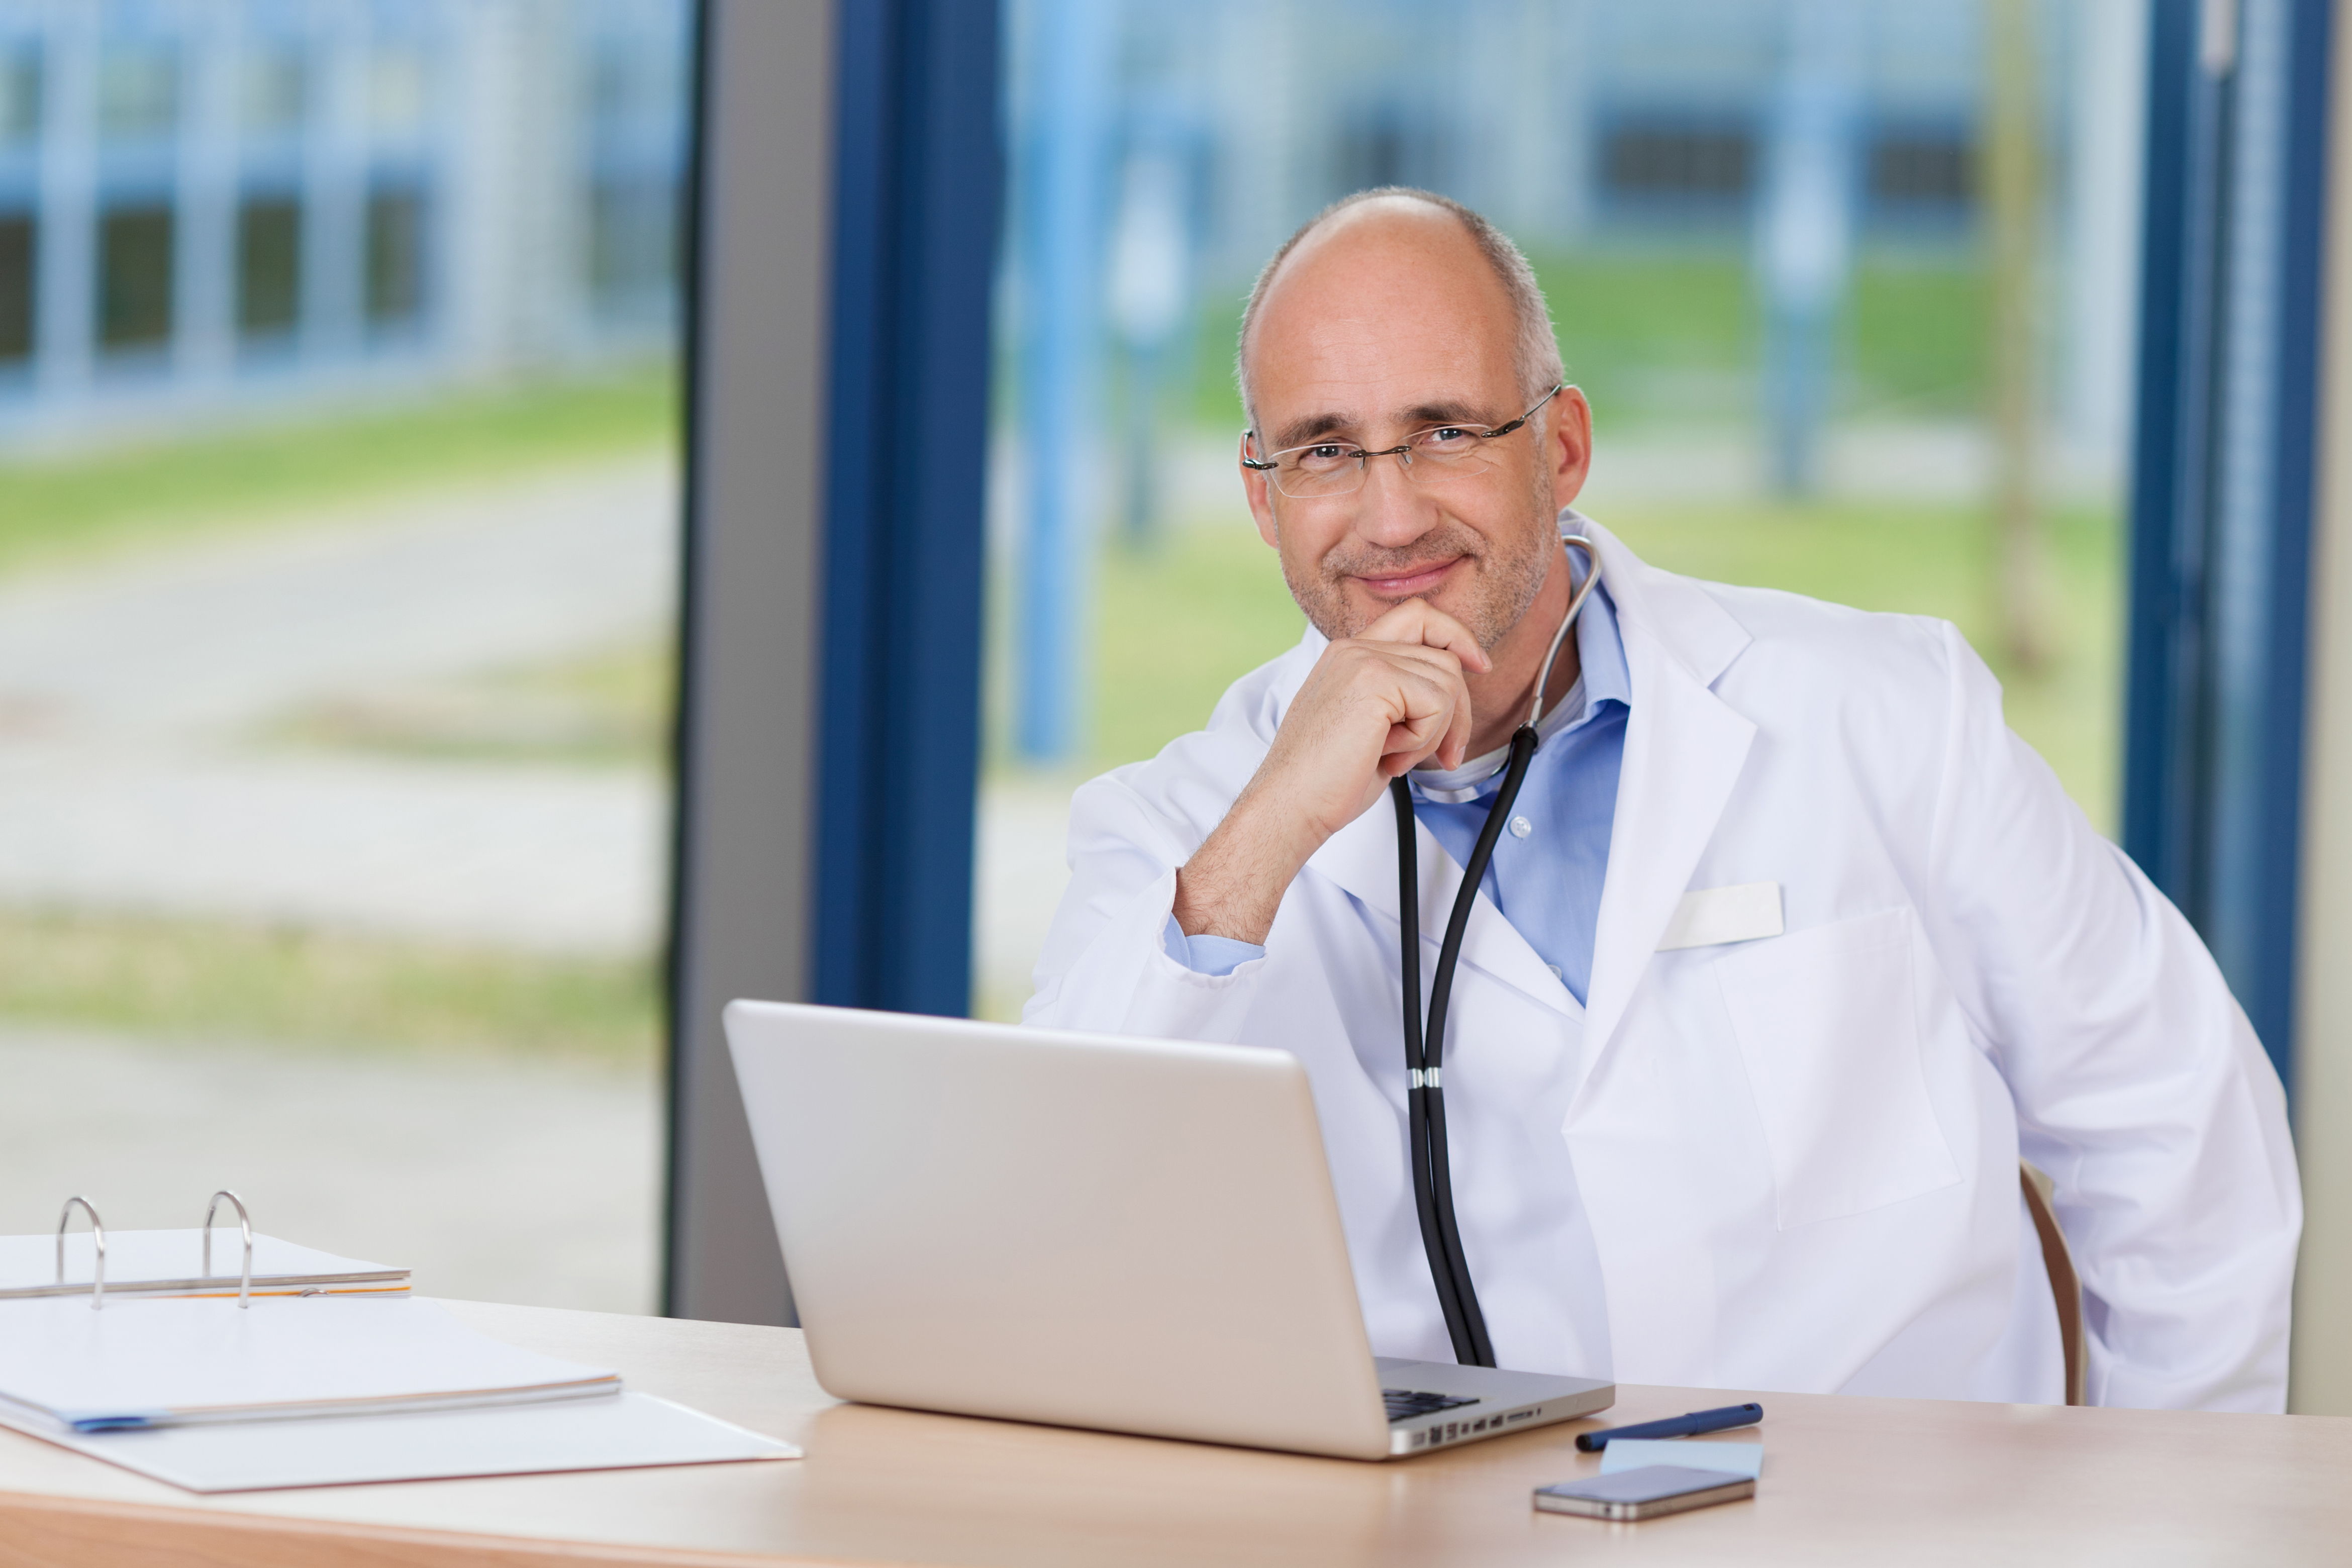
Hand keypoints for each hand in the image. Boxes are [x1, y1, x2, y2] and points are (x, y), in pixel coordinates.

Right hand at [1173, 600, 1489, 945]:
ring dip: (1433, 732)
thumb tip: (1453, 695)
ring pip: (1446, 682)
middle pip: (1443, 658)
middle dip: (1457, 713)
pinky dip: (1424, 740)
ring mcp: (1362, 659)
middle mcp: (1354, 648)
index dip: (1455, 635)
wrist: (1290, 805)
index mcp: (1349, 655)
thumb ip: (1403, 698)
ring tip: (1394, 757)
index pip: (1418, 616)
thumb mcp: (1373, 728)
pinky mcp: (1374, 678)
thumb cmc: (1326, 781)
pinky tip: (1388, 757)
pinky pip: (1437, 702)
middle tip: (1443, 756)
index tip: (1478, 665)